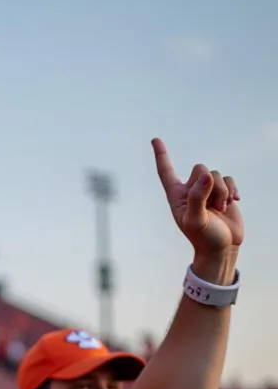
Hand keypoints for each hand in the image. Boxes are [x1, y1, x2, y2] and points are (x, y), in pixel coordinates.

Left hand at [153, 138, 242, 270]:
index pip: (166, 172)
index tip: (155, 139)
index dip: (161, 155)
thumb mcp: (196, 220)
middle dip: (210, 184)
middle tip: (212, 207)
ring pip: (216, 174)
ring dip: (222, 191)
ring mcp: (206, 190)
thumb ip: (198, 197)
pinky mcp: (222, 192)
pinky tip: (233, 203)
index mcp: (176, 196)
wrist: (221, 248)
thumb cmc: (204, 237)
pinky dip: (232, 189)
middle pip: (200, 168)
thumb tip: (205, 176)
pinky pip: (229, 178)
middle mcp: (189, 190)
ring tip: (219, 210)